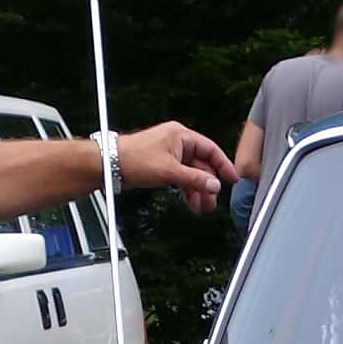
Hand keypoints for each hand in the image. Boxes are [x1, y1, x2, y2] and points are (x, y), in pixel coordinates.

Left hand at [115, 122, 235, 211]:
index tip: (231, 179)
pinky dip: (187, 191)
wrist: (110, 164)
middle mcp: (177, 143)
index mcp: (181, 136)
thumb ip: (195, 179)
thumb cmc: (134, 159)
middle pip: (202, 165)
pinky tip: (190, 202)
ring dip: (197, 191)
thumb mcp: (169, 171)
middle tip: (212, 202)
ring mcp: (170, 155)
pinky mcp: (163, 166)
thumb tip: (214, 185)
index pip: (210, 150)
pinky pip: (181, 179)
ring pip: (192, 174)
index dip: (223, 165)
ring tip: (201, 208)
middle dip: (207, 185)